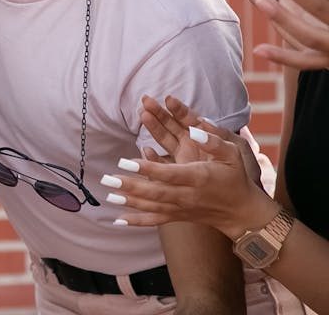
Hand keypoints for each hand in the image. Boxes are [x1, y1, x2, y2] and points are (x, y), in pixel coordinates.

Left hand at [102, 121, 277, 238]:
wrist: (242, 211)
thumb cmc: (234, 177)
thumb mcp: (231, 154)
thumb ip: (213, 140)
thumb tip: (195, 129)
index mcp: (198, 177)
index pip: (169, 173)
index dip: (147, 168)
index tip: (126, 161)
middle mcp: (187, 195)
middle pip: (155, 192)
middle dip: (130, 185)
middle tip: (108, 179)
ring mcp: (182, 208)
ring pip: (151, 206)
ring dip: (128, 201)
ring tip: (107, 194)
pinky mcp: (178, 217)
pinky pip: (155, 220)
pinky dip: (137, 221)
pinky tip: (117, 221)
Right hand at [138, 96, 261, 185]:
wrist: (242, 198)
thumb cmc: (243, 173)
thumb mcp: (237, 151)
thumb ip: (220, 136)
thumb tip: (202, 122)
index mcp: (205, 137)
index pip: (188, 119)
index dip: (178, 109)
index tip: (168, 99)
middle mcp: (191, 145)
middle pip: (171, 125)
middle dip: (158, 112)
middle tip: (145, 100)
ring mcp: (183, 158)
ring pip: (164, 139)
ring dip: (153, 127)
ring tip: (143, 115)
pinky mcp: (178, 173)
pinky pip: (163, 163)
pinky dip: (153, 156)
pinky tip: (147, 149)